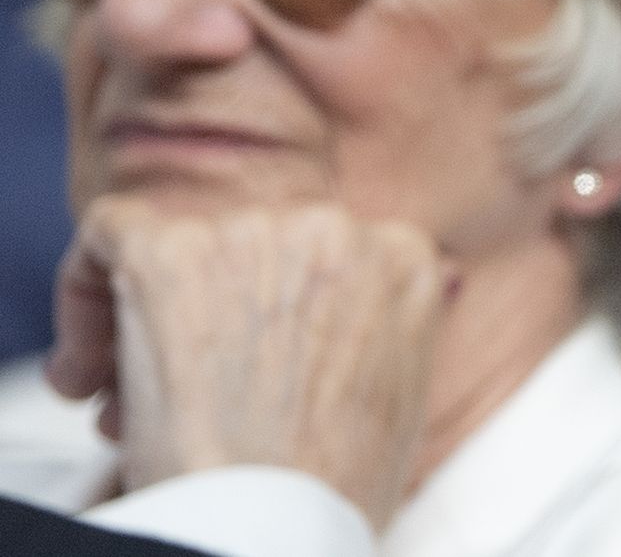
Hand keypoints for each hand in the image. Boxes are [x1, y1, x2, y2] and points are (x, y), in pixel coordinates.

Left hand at [47, 196, 445, 529]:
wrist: (277, 522)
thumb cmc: (331, 483)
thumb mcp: (400, 392)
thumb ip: (385, 327)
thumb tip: (376, 309)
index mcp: (403, 257)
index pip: (325, 255)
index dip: (277, 309)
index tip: (250, 366)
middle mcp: (337, 227)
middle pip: (254, 244)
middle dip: (214, 311)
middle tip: (193, 390)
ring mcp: (254, 233)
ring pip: (181, 246)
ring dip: (152, 318)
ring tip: (137, 403)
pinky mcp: (172, 253)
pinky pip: (112, 233)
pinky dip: (88, 291)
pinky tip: (91, 362)